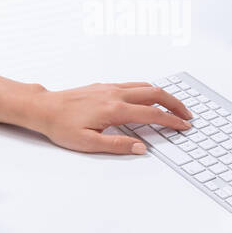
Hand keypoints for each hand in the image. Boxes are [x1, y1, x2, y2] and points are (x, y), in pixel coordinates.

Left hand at [28, 81, 193, 154]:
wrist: (44, 108)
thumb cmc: (62, 126)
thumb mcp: (88, 143)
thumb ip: (117, 145)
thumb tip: (141, 148)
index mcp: (114, 109)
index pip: (152, 114)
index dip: (171, 121)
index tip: (183, 127)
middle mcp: (115, 94)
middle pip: (155, 94)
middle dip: (175, 104)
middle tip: (187, 115)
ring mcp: (110, 87)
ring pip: (145, 86)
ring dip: (164, 95)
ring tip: (174, 106)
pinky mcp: (104, 85)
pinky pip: (133, 84)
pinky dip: (149, 90)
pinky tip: (150, 97)